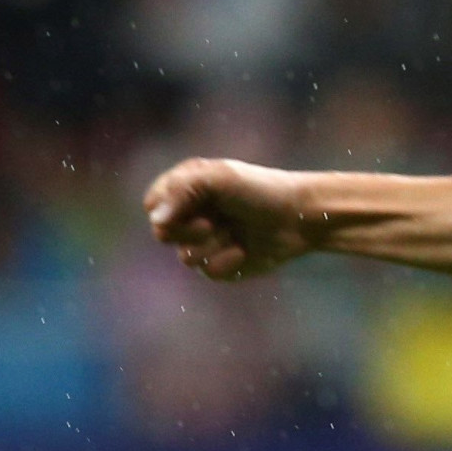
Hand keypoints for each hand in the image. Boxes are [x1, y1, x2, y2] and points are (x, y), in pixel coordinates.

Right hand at [145, 157, 318, 280]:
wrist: (298, 217)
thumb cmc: (261, 190)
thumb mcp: (221, 179)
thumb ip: (183, 191)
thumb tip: (156, 220)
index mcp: (188, 188)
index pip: (153, 204)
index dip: (165, 208)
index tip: (190, 204)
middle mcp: (193, 215)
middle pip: (162, 233)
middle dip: (189, 230)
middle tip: (211, 223)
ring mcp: (205, 241)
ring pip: (186, 256)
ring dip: (212, 245)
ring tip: (234, 232)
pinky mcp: (220, 264)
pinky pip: (208, 272)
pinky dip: (227, 262)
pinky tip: (244, 250)